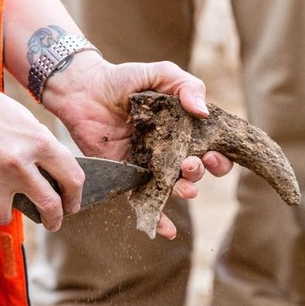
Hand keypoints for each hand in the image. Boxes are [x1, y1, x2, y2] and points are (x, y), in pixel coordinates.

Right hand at [0, 69, 84, 230]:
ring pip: (12, 214)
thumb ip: (39, 144)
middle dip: (54, 219)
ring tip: (4, 204)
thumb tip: (54, 169)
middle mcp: (22, 161)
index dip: (75, 196)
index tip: (71, 204)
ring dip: (9, 213)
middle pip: (51, 204)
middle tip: (52, 223)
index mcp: (39, 140)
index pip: (72, 176)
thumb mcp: (21, 119)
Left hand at [41, 52, 233, 237]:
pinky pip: (144, 200)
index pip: (213, 148)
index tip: (214, 154)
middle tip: (190, 164)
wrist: (84, 89)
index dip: (220, 157)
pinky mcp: (128, 175)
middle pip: (197, 171)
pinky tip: (167, 231)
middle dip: (200, 173)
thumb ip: (186, 85)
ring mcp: (150, 164)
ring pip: (174, 187)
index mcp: (185, 128)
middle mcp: (171, 150)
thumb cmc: (124, 79)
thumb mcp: (160, 74)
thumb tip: (203, 112)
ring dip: (184, 191)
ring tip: (183, 188)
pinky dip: (157, 218)